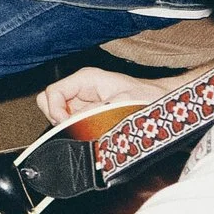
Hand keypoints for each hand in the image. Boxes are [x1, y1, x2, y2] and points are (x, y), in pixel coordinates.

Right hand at [37, 66, 168, 124]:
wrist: (165, 101)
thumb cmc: (149, 97)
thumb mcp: (121, 104)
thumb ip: (94, 114)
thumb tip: (72, 125)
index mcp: (86, 79)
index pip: (52, 93)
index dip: (55, 111)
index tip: (65, 124)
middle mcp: (81, 89)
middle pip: (48, 102)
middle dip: (57, 118)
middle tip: (74, 128)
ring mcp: (84, 103)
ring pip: (58, 115)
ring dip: (68, 126)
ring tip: (87, 131)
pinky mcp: (89, 115)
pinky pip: (72, 124)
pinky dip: (76, 132)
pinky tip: (91, 134)